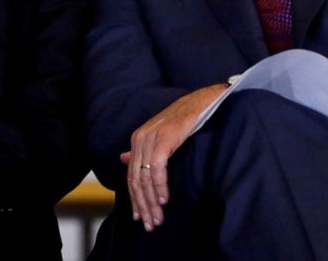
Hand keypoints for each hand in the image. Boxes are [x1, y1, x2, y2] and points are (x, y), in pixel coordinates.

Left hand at [120, 83, 224, 231]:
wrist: (203, 101)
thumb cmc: (186, 120)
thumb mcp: (161, 136)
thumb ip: (143, 150)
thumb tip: (124, 159)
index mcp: (138, 139)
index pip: (132, 176)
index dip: (135, 199)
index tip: (140, 217)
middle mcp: (140, 138)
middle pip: (136, 179)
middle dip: (142, 205)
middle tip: (150, 225)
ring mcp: (150, 137)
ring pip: (145, 177)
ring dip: (151, 201)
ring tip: (158, 218)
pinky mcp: (163, 138)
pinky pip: (157, 168)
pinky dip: (159, 186)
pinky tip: (164, 200)